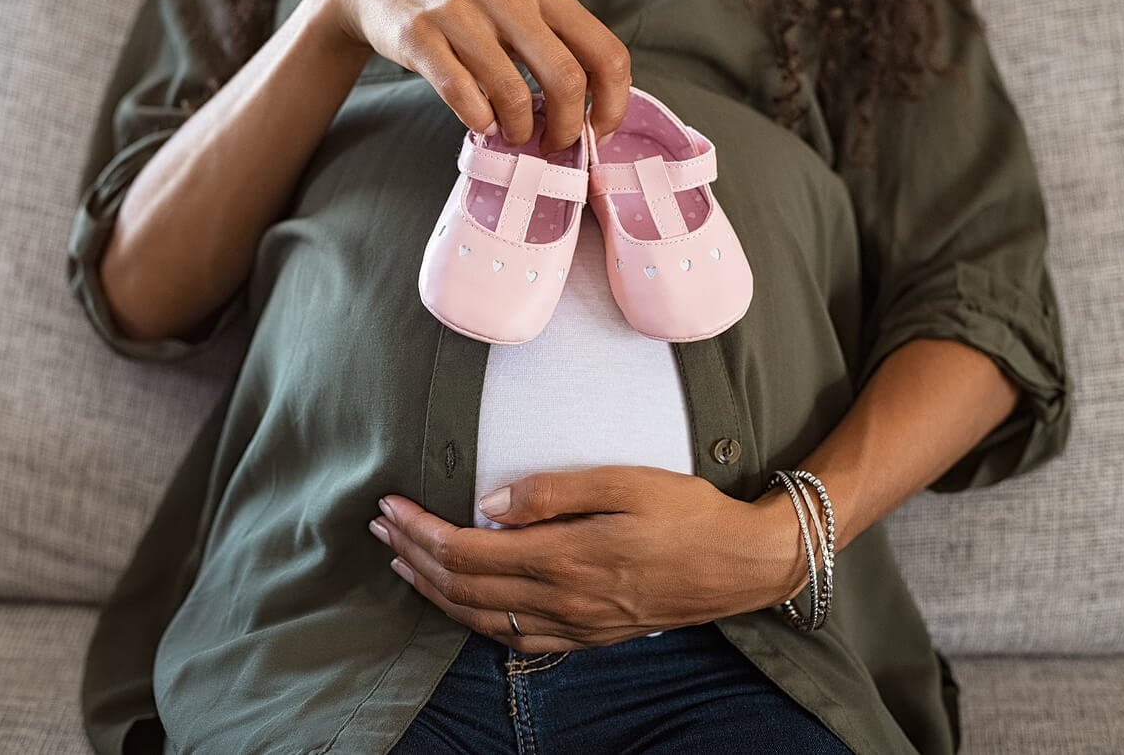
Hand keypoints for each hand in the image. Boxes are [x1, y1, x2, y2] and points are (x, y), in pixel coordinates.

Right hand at [319, 0, 630, 152]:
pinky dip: (477, 120)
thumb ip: (554, 40)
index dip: (612, 104)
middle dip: (567, 128)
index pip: (606, 53)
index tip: (599, 131)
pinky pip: (461, 94)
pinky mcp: (419, 36)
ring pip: (513, 94)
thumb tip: (590, 107)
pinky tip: (479, 121)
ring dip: (517, 130)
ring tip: (511, 134)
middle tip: (554, 144)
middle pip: (567, 79)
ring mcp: (461, 14)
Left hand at [367, 466, 809, 652]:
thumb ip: (553, 490)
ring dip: (435, 592)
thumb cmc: (688, 514)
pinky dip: (476, 624)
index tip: (391, 506)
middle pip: (464, 586)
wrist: (742, 565)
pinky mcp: (589, 637)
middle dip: (415, 555)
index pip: (468, 550)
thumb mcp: (625, 482)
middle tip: (381, 528)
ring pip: (483, 618)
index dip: (421, 530)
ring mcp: (574, 626)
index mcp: (565, 557)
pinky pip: (516, 641)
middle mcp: (562, 601)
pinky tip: (463, 607)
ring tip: (404, 565)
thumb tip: (490, 503)